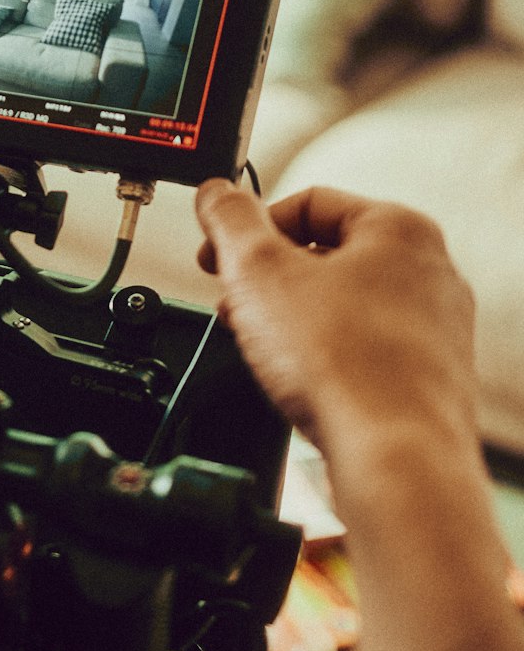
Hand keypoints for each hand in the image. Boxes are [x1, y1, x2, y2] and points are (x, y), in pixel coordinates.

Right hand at [194, 179, 477, 463]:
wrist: (393, 457)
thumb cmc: (345, 365)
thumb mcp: (260, 272)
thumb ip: (231, 221)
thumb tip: (217, 193)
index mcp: (399, 229)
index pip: (309, 202)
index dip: (249, 226)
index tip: (217, 253)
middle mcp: (429, 272)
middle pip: (325, 254)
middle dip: (266, 280)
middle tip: (232, 304)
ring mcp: (433, 328)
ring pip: (342, 304)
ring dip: (288, 319)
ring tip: (257, 346)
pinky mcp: (426, 377)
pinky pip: (362, 349)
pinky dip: (322, 355)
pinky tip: (297, 380)